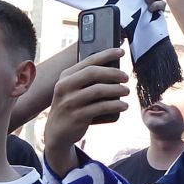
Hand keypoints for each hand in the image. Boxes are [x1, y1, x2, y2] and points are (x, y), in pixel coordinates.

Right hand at [42, 48, 128, 170]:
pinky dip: (115, 105)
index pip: (88, 61)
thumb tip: (113, 68)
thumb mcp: (72, 90)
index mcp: (65, 76)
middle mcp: (65, 87)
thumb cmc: (71, 107)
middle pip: (93, 73)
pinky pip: (101, 107)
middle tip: (126, 77)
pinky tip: (123, 105)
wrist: (57, 132)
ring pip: (98, 90)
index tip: (121, 51)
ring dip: (117, 90)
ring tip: (126, 91)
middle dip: (113, 73)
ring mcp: (70, 102)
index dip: (107, 54)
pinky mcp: (77, 117)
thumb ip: (86, 79)